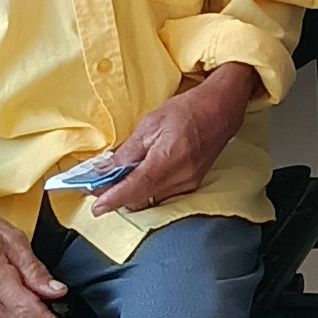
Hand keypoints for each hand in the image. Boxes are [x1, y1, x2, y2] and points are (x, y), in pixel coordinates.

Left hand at [87, 65, 256, 214]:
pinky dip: (146, 191)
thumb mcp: (150, 123)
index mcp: (168, 159)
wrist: (220, 110)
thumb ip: (128, 151)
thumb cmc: (188, 110)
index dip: (113, 199)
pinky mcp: (191, 185)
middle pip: (140, 198)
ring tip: (116, 181)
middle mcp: (180, 177)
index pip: (135, 187)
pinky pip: (162, 195)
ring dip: (131, 194)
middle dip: (117, 196)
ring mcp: (188, 184)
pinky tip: (137, 179)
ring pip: (150, 199)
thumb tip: (106, 169)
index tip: (97, 207)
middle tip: (98, 189)